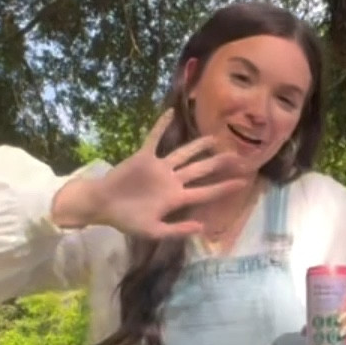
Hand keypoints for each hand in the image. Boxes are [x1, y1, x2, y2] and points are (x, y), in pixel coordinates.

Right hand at [52, 112, 252, 238]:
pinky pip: (154, 139)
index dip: (224, 187)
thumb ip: (177, 230)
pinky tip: (171, 113)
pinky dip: (161, 126)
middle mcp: (172, 181)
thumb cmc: (126, 220)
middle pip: (200, 170)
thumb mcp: (152, 231)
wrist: (102, 205)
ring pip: (183, 154)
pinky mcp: (144, 157)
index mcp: (175, 199)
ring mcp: (159, 168)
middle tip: (239, 157)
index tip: (243, 182)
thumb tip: (202, 227)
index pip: (205, 192)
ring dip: (198, 145)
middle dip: (219, 164)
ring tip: (215, 138)